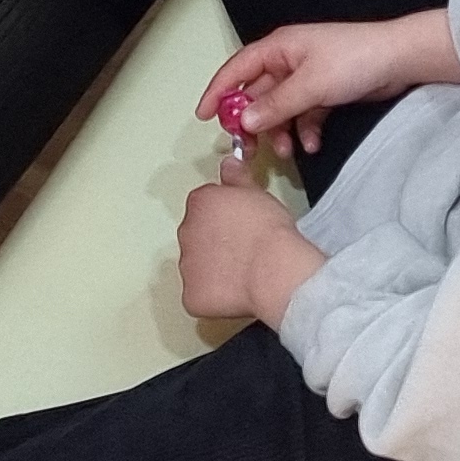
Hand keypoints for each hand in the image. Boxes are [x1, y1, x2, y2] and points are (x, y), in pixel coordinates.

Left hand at [177, 168, 321, 325]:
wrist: (273, 268)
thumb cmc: (269, 230)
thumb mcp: (257, 192)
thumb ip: (237, 177)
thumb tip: (229, 163)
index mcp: (199, 203)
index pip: (204, 206)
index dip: (224, 218)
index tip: (241, 226)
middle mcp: (186, 232)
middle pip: (197, 236)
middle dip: (215, 243)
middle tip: (243, 251)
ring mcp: (186, 267)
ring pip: (196, 266)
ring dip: (213, 270)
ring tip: (243, 274)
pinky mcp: (191, 296)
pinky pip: (199, 296)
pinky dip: (213, 297)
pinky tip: (236, 294)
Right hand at [198, 15, 452, 158]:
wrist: (399, 60)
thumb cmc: (352, 61)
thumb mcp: (310, 85)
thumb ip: (276, 105)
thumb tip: (245, 121)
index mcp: (278, 48)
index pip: (237, 69)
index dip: (217, 92)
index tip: (203, 116)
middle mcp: (288, 61)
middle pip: (258, 94)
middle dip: (253, 121)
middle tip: (247, 148)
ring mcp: (307, 78)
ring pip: (281, 109)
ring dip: (280, 131)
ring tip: (285, 152)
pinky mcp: (325, 92)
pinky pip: (304, 115)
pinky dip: (304, 131)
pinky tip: (312, 145)